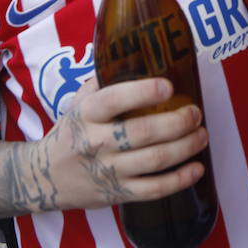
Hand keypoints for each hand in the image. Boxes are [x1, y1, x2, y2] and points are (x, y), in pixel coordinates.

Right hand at [38, 77, 207, 209]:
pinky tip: (197, 168)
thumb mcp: (78, 102)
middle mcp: (97, 142)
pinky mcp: (118, 193)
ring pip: (155, 160)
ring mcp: (109, 170)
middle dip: (178, 121)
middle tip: (195, 113)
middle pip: (144, 132)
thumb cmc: (71, 132)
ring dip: (186, 146)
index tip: (169, 86)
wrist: (46, 178)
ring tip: (202, 134)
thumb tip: (135, 53)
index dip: (144, 92)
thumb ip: (103, 81)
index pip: (114, 99)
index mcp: (87, 114)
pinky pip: (154, 189)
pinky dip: (180, 179)